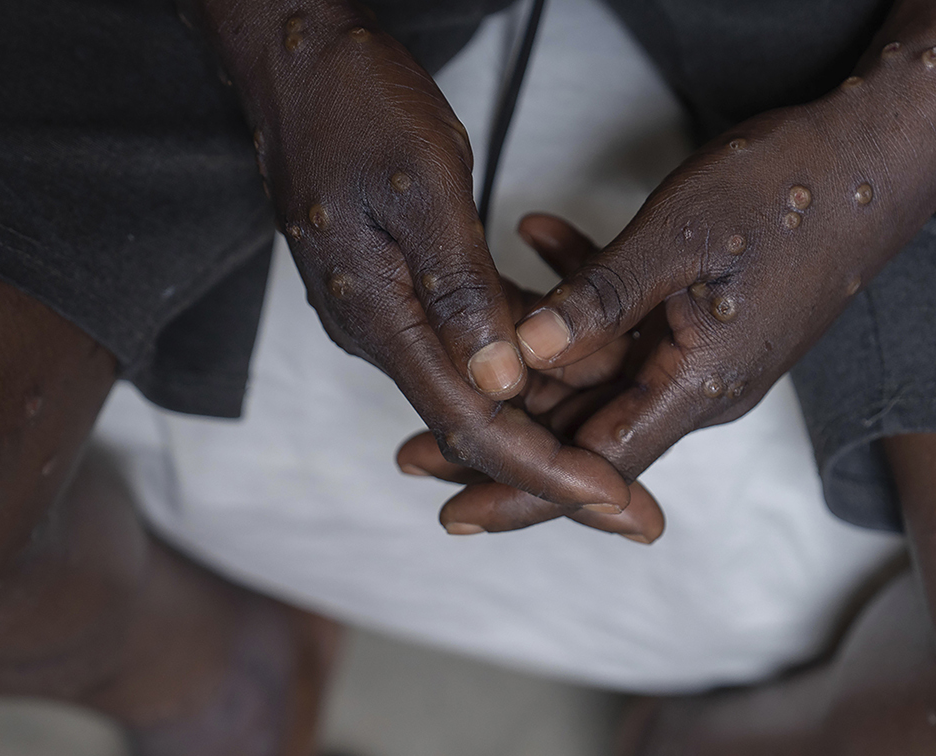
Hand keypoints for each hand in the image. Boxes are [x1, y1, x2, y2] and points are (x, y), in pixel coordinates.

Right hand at [197, 0, 629, 511]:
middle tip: (639, 511)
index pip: (473, 426)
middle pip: (481, 428)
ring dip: (554, 417)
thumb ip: (461, 289)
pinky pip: (474, 340)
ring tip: (628, 450)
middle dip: (562, 471)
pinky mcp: (406, 288)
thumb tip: (502, 382)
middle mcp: (380, 333)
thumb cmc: (355, 106)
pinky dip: (529, 356)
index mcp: (379, 320)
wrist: (296, 63)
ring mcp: (391, 313)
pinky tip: (585, 361)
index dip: (548, 473)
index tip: (614, 501)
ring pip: (483, 388)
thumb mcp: (423, 188)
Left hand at [431, 96, 893, 538]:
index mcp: (699, 385)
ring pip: (601, 375)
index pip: (594, 466)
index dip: (520, 493)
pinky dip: (584, 292)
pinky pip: (631, 326)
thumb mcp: (678, 237)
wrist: (882, 156)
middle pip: (586, 431)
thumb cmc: (792, 191)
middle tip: (414, 444)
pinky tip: (538, 238)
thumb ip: (598, 298)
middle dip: (502, 433)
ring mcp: (708, 354)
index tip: (453, 512)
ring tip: (458, 350)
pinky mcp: (709, 319)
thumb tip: (523, 351)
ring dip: (531, 359)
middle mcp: (703, 387)